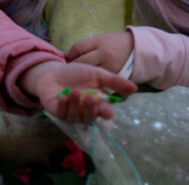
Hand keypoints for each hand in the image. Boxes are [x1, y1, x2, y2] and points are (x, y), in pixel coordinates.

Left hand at [19, 61, 136, 122]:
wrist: (53, 71)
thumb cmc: (77, 74)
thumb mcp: (97, 74)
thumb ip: (114, 81)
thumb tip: (135, 88)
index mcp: (95, 105)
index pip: (103, 113)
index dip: (105, 112)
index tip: (108, 110)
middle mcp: (83, 112)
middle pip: (89, 117)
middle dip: (90, 109)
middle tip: (90, 98)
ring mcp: (68, 113)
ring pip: (74, 116)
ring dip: (75, 105)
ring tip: (75, 92)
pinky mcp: (55, 110)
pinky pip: (60, 112)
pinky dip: (62, 105)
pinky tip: (63, 96)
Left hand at [66, 31, 133, 73]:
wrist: (139, 50)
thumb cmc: (116, 43)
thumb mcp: (102, 39)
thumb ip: (88, 46)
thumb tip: (71, 55)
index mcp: (100, 42)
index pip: (78, 48)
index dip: (71, 54)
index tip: (69, 58)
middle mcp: (104, 54)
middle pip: (81, 61)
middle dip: (74, 65)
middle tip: (72, 69)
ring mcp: (110, 66)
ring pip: (90, 72)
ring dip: (83, 74)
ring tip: (80, 75)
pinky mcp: (115, 77)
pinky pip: (100, 79)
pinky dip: (94, 80)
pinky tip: (91, 79)